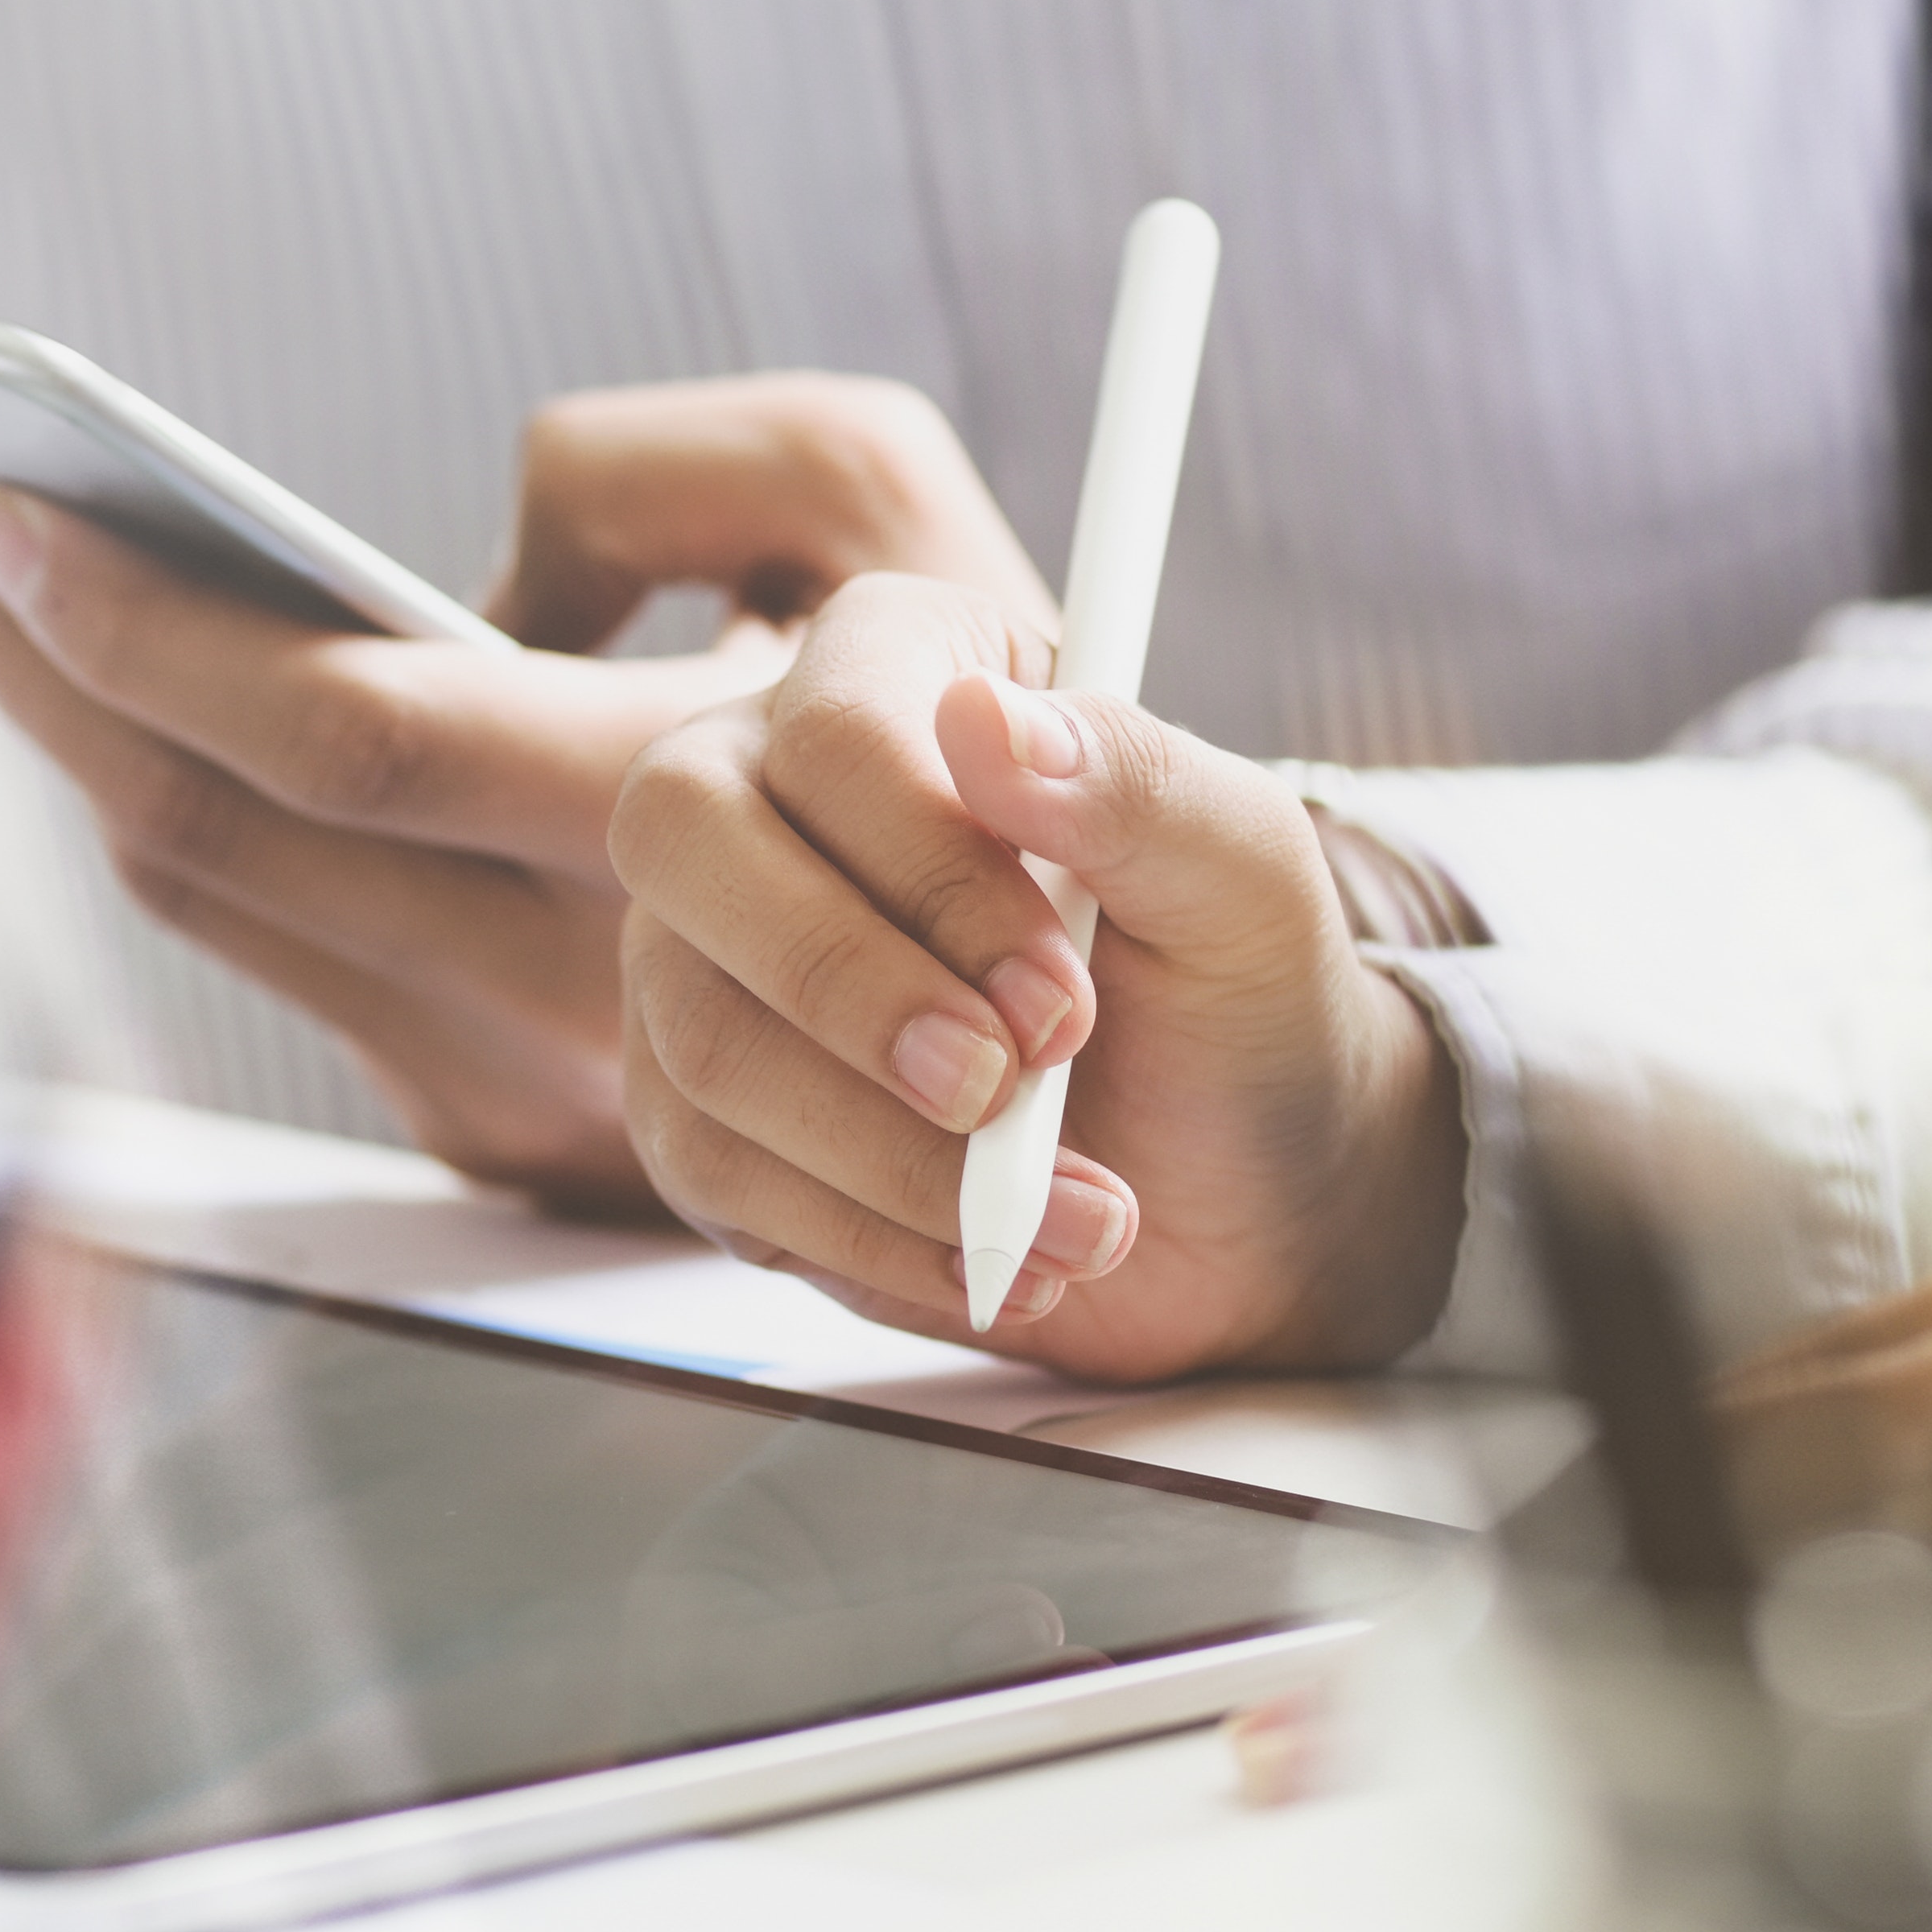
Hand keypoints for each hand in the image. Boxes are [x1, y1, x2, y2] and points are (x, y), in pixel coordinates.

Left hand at [0, 375, 1041, 1211]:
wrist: (1109, 1046)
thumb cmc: (995, 709)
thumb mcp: (898, 512)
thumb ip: (683, 463)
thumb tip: (483, 538)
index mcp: (661, 808)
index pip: (339, 721)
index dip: (144, 617)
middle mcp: (562, 972)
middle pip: (197, 822)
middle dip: (12, 650)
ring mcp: (512, 1075)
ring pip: (206, 894)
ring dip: (52, 726)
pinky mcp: (491, 1123)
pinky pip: (271, 943)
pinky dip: (159, 799)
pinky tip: (93, 691)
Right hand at [606, 569, 1464, 1377]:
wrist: (1233, 1187)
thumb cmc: (1235, 993)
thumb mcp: (1246, 880)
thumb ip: (1138, 785)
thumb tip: (991, 725)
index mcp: (903, 674)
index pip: (837, 730)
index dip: (936, 879)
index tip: (1067, 1009)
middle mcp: (763, 786)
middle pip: (686, 840)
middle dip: (851, 996)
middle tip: (1002, 1098)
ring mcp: (706, 948)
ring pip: (700, 1034)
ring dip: (890, 1158)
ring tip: (1070, 1215)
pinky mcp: (697, 1105)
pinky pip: (709, 1170)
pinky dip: (867, 1239)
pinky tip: (994, 1258)